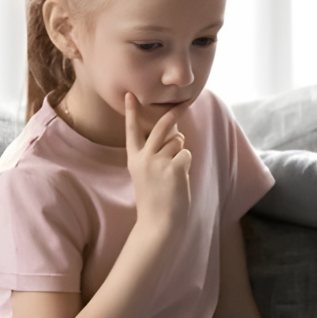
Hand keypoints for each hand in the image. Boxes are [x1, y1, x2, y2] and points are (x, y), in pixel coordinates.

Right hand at [124, 92, 191, 232]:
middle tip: (184, 103)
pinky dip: (186, 164)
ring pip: (178, 142)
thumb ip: (156, 154)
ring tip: (173, 174)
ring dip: (180, 153)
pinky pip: (186, 154)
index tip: (130, 95)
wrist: (158, 223)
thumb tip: (177, 135)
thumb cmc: (155, 199)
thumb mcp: (147, 174)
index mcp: (134, 159)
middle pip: (161, 127)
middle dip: (174, 113)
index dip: (131, 112)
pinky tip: (178, 179)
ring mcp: (158, 162)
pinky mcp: (174, 168)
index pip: (131, 131)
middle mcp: (144, 158)